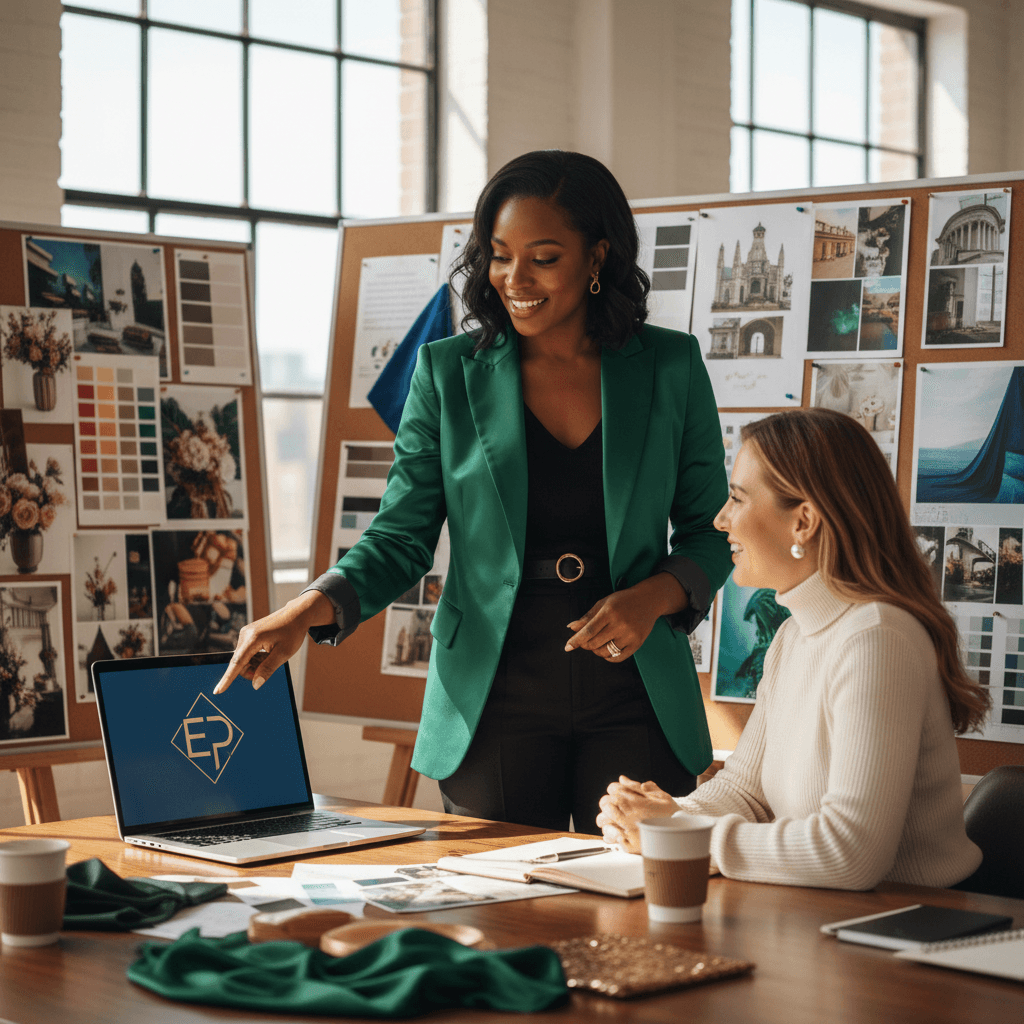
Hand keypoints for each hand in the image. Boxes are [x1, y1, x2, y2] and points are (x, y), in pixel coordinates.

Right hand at [213, 590, 334, 693]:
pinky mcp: (248, 634)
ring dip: (256, 663)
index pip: (237, 663)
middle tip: (272, 662)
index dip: (227, 679)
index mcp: (253, 638)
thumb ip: (268, 669)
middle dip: (253, 669)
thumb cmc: (293, 631)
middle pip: (240, 663)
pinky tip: (269, 650)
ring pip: (244, 659)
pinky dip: (257, 657)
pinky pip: (247, 653)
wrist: (297, 614)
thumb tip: (255, 684)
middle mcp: (245, 635)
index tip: (217, 691)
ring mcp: (246, 634)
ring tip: (272, 653)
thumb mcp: (284, 653)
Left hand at [564, 572, 685, 660]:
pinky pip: (618, 658)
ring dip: (596, 651)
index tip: (567, 647)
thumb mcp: (603, 603)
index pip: (588, 631)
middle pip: (595, 643)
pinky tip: (607, 650)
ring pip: (605, 652)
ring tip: (598, 642)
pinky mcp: (637, 643)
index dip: (576, 640)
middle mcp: (620, 624)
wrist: (648, 600)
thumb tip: (571, 627)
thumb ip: (587, 617)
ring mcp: (629, 635)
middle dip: (585, 645)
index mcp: (609, 612)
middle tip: (585, 641)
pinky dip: (608, 657)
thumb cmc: (623, 600)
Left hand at [596, 775, 678, 852]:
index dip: (613, 790)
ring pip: (605, 822)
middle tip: (612, 808)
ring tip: (612, 821)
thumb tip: (622, 779)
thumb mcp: (660, 795)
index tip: (616, 794)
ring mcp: (629, 831)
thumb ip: (639, 787)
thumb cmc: (671, 814)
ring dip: (606, 820)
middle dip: (608, 805)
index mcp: (636, 801)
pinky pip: (613, 838)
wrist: (682, 834)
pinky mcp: (631, 845)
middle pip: (606, 805)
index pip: (613, 790)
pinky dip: (612, 836)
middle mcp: (630, 815)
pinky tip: (617, 834)